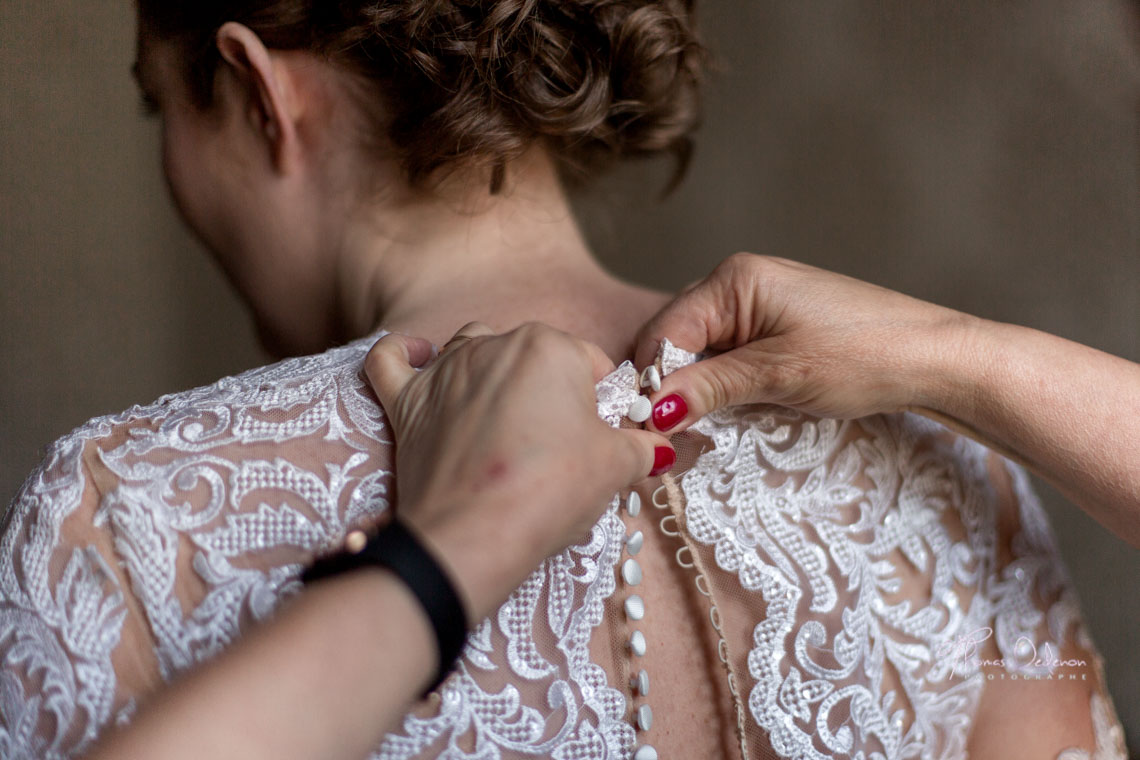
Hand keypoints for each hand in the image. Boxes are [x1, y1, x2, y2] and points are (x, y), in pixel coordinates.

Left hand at [365, 322, 673, 621]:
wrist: (474, 535)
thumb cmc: (549, 492)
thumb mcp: (616, 468)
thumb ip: (643, 446)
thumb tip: (659, 446)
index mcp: (551, 347)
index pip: (591, 366)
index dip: (600, 406)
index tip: (599, 440)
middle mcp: (494, 343)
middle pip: (534, 358)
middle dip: (549, 394)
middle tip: (556, 448)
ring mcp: (445, 370)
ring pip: (472, 349)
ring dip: (489, 372)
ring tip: (503, 419)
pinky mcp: (406, 401)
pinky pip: (392, 361)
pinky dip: (402, 355)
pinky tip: (414, 356)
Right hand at [633, 252, 978, 430]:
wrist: (935, 359)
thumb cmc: (864, 356)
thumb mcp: (777, 376)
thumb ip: (709, 388)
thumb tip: (650, 411)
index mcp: (733, 279)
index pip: (664, 331)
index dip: (651, 381)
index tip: (648, 430)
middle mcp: (739, 283)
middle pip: (677, 340)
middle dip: (674, 386)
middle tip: (676, 435)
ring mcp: (759, 304)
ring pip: (703, 353)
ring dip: (703, 390)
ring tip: (714, 425)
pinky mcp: (777, 327)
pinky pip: (730, 357)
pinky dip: (729, 386)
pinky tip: (744, 408)